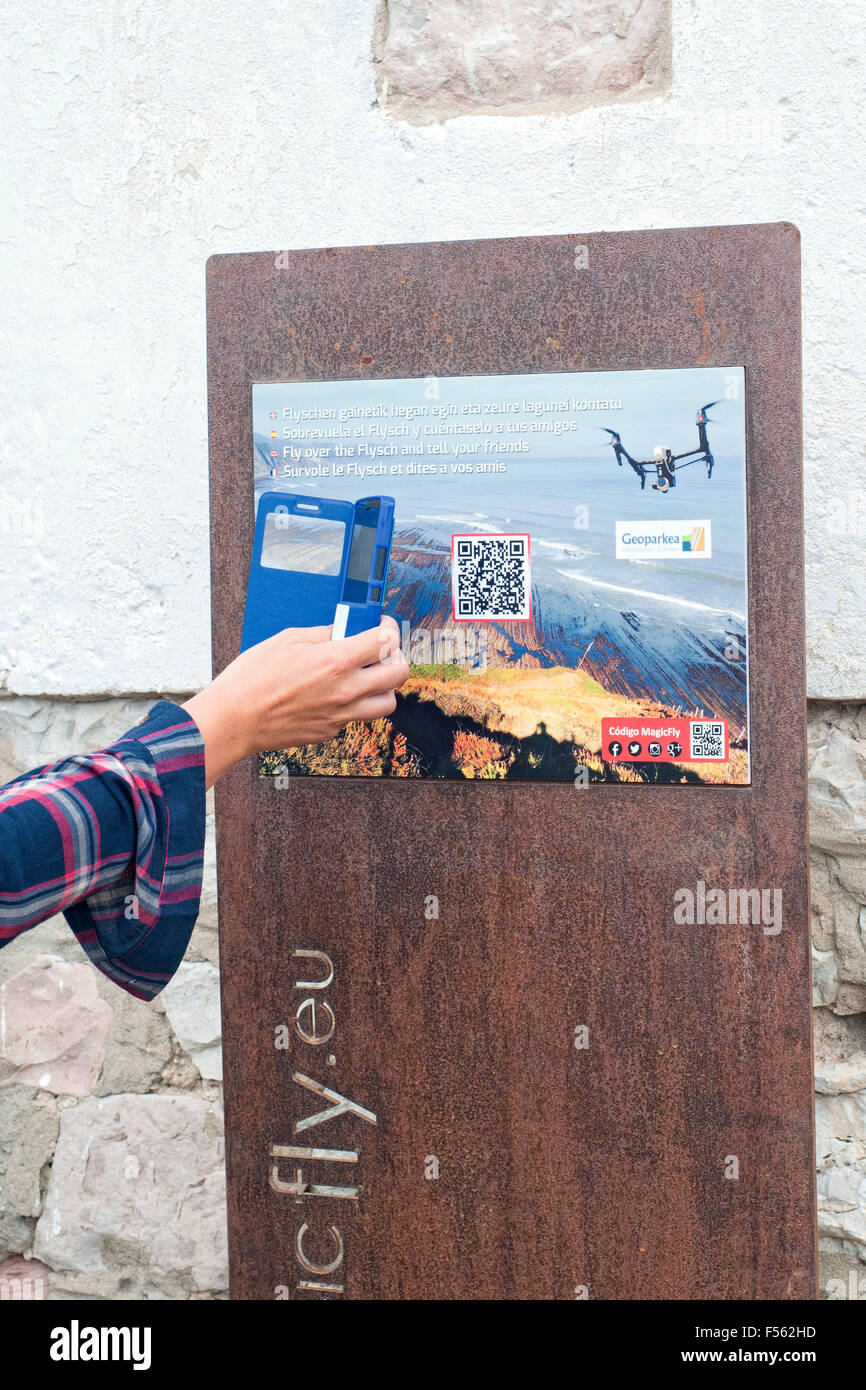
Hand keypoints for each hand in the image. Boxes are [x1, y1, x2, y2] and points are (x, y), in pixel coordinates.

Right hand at [183, 617, 409, 787]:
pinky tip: (335, 694)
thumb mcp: (288, 639)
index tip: (382, 626)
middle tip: (381, 652)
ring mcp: (341, 715)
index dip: (389, 629)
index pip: (386, 641)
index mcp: (336, 661)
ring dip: (383, 687)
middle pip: (399, 674)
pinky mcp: (331, 731)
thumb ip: (323, 634)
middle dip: (396, 657)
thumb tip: (343, 631)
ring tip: (366, 677)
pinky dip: (355, 704)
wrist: (234, 719)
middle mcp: (346, 690)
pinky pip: (357, 717)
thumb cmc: (253, 679)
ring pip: (388, 703)